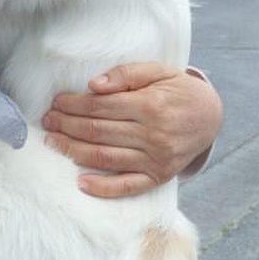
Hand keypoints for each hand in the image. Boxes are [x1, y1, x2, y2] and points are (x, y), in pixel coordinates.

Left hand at [42, 62, 222, 197]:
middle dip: (67, 125)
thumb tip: (94, 86)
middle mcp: (153, 135)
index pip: (100, 106)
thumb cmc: (178, 91)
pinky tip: (80, 182)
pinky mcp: (158, 177)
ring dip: (73, 151)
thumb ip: (127, 74)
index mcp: (151, 105)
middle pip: (97, 131)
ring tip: (53, 142)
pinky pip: (126, 186)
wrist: (211, 117)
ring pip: (105, 157)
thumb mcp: (159, 71)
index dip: (73, 104)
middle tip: (47, 121)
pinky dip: (102, 187)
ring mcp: (155, 159)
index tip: (56, 102)